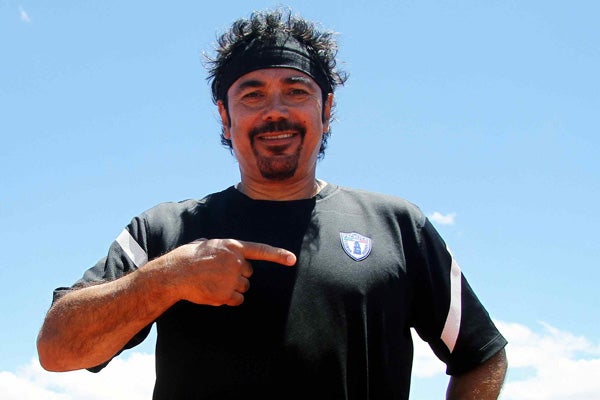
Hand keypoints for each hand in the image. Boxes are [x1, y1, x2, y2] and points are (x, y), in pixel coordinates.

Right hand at [161, 238, 295, 305]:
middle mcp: (236, 262)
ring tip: (213, 282)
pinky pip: (238, 300)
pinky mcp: (226, 294)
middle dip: (238, 275)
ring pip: (243, 288)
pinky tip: (215, 292)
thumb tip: (225, 253)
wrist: (175, 273)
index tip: (293, 259)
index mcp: (233, 246)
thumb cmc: (189, 256)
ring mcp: (232, 279)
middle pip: (248, 274)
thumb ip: (223, 248)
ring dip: (233, 287)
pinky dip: (230, 299)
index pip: (261, 250)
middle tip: (218, 273)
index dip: (278, 255)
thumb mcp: (207, 243)